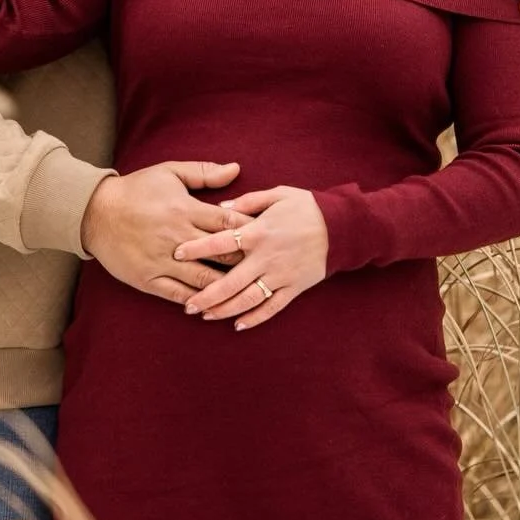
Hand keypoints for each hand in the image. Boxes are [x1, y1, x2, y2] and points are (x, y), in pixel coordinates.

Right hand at [81, 160, 254, 304]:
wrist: (95, 212)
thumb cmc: (136, 189)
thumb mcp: (169, 172)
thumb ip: (204, 172)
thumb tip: (236, 169)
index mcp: (186, 209)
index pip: (228, 222)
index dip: (251, 230)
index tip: (268, 236)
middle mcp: (178, 237)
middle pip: (222, 254)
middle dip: (246, 261)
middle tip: (266, 267)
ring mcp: (163, 260)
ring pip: (204, 279)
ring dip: (227, 287)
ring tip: (247, 293)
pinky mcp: (148, 278)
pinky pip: (178, 294)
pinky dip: (197, 301)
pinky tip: (212, 307)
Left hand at [175, 186, 328, 329]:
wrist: (343, 226)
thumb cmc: (307, 207)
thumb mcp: (277, 194)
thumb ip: (247, 202)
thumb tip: (220, 208)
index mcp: (259, 232)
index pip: (220, 242)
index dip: (197, 248)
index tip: (176, 253)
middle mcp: (267, 257)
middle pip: (231, 282)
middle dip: (207, 295)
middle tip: (187, 305)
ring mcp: (281, 275)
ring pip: (249, 299)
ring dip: (225, 310)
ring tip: (206, 316)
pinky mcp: (295, 288)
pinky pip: (272, 307)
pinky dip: (255, 318)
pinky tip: (238, 325)